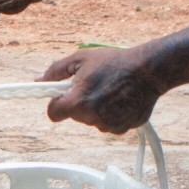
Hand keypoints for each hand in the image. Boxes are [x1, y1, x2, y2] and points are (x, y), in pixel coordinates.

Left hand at [39, 47, 165, 133]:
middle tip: (93, 85)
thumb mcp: (80, 59)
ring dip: (96, 109)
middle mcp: (91, 118)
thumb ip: (56, 71)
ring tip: (110, 90)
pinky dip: (112, 114)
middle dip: (79, 103)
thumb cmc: (114, 62)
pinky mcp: (122, 129)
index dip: (57, 103)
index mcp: (77, 103)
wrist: (149, 71)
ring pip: (92, 120)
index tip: (64, 94)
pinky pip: (109, 124)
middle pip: (75, 115)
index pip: (53, 113)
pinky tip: (121, 99)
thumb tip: (39, 80)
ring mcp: (108, 126)